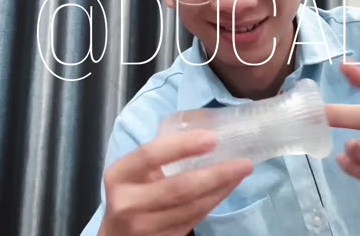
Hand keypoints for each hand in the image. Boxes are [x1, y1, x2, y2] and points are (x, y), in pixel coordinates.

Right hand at [99, 130, 252, 235]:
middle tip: (244, 162)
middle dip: (216, 174)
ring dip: (222, 189)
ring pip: (192, 207)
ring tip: (241, 172)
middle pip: (179, 188)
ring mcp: (144, 227)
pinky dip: (215, 202)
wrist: (116, 235)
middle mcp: (128, 204)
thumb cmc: (130, 193)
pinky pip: (195, 219)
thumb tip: (206, 133)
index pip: (150, 155)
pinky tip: (228, 188)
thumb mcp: (133, 172)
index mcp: (120, 175)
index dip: (183, 145)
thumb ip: (159, 155)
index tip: (212, 138)